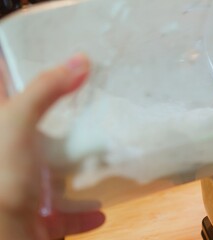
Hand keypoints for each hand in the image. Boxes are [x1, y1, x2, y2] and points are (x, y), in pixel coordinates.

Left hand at [0, 54, 104, 238]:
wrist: (3, 234)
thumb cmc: (1, 175)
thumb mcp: (17, 123)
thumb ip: (46, 90)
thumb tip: (80, 58)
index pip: (7, 92)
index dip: (20, 73)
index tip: (51, 62)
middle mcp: (7, 158)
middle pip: (34, 137)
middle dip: (58, 129)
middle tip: (87, 112)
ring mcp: (20, 191)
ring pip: (49, 178)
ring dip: (72, 177)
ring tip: (96, 164)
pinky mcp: (36, 218)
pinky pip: (62, 215)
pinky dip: (81, 214)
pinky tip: (98, 211)